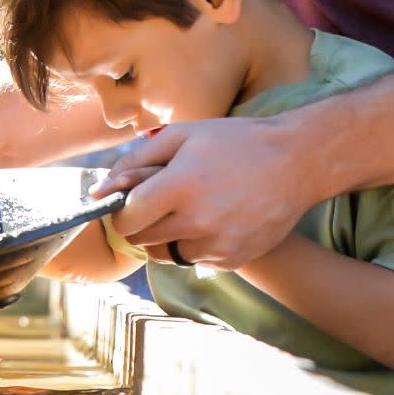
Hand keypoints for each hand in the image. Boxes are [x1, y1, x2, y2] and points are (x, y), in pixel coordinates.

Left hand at [95, 115, 317, 270]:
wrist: (295, 162)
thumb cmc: (233, 142)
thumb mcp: (180, 135)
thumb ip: (134, 160)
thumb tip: (98, 189)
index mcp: (178, 187)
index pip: (126, 219)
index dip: (121, 211)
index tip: (128, 202)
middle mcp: (196, 221)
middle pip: (142, 239)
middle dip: (141, 222)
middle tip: (157, 202)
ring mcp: (217, 244)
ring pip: (166, 254)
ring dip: (165, 236)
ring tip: (184, 210)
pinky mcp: (232, 259)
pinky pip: (195, 259)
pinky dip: (193, 244)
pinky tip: (210, 219)